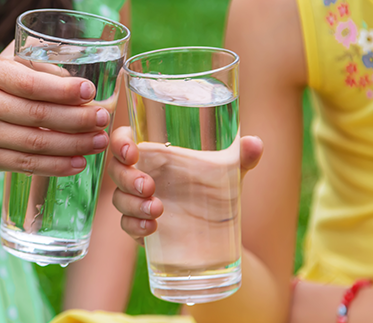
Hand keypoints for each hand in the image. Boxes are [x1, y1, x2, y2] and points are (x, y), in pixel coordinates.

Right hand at [0, 42, 111, 175]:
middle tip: (103, 118)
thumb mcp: (14, 65)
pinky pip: (28, 164)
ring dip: (74, 145)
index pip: (31, 84)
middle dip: (77, 119)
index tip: (90, 92)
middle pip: (38, 116)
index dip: (63, 90)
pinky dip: (57, 166)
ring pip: (36, 143)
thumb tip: (84, 84)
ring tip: (99, 141)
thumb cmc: (2, 87)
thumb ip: (44, 65)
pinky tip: (80, 162)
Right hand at [108, 126, 263, 243]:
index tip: (133, 151)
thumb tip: (255, 143)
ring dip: (132, 203)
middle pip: (117, 170)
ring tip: (158, 209)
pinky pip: (127, 225)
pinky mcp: (140, 226)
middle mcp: (142, 174)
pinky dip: (135, 225)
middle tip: (150, 186)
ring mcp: (138, 202)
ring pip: (119, 198)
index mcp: (155, 154)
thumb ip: (241, 157)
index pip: (124, 140)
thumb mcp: (230, 171)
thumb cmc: (216, 189)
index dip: (120, 142)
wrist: (220, 232)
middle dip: (127, 177)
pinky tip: (152, 228)